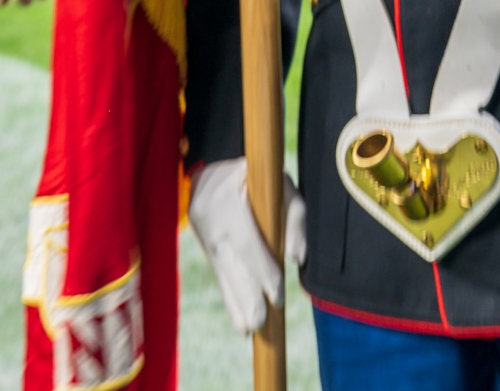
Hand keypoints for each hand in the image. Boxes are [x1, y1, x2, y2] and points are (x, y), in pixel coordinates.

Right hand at [189, 157, 306, 334]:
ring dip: (237, 304)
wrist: (209, 172)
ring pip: (223, 274)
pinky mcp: (203, 247)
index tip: (277, 296)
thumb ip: (294, 214)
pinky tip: (241, 322)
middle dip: (247, 296)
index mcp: (228, 198)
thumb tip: (296, 256)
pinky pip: (218, 276)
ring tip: (251, 329)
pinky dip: (230, 298)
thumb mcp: (278, 180)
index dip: (262, 271)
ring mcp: (203, 235)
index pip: (247, 243)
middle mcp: (210, 218)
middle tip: (262, 322)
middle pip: (231, 264)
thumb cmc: (256, 176)